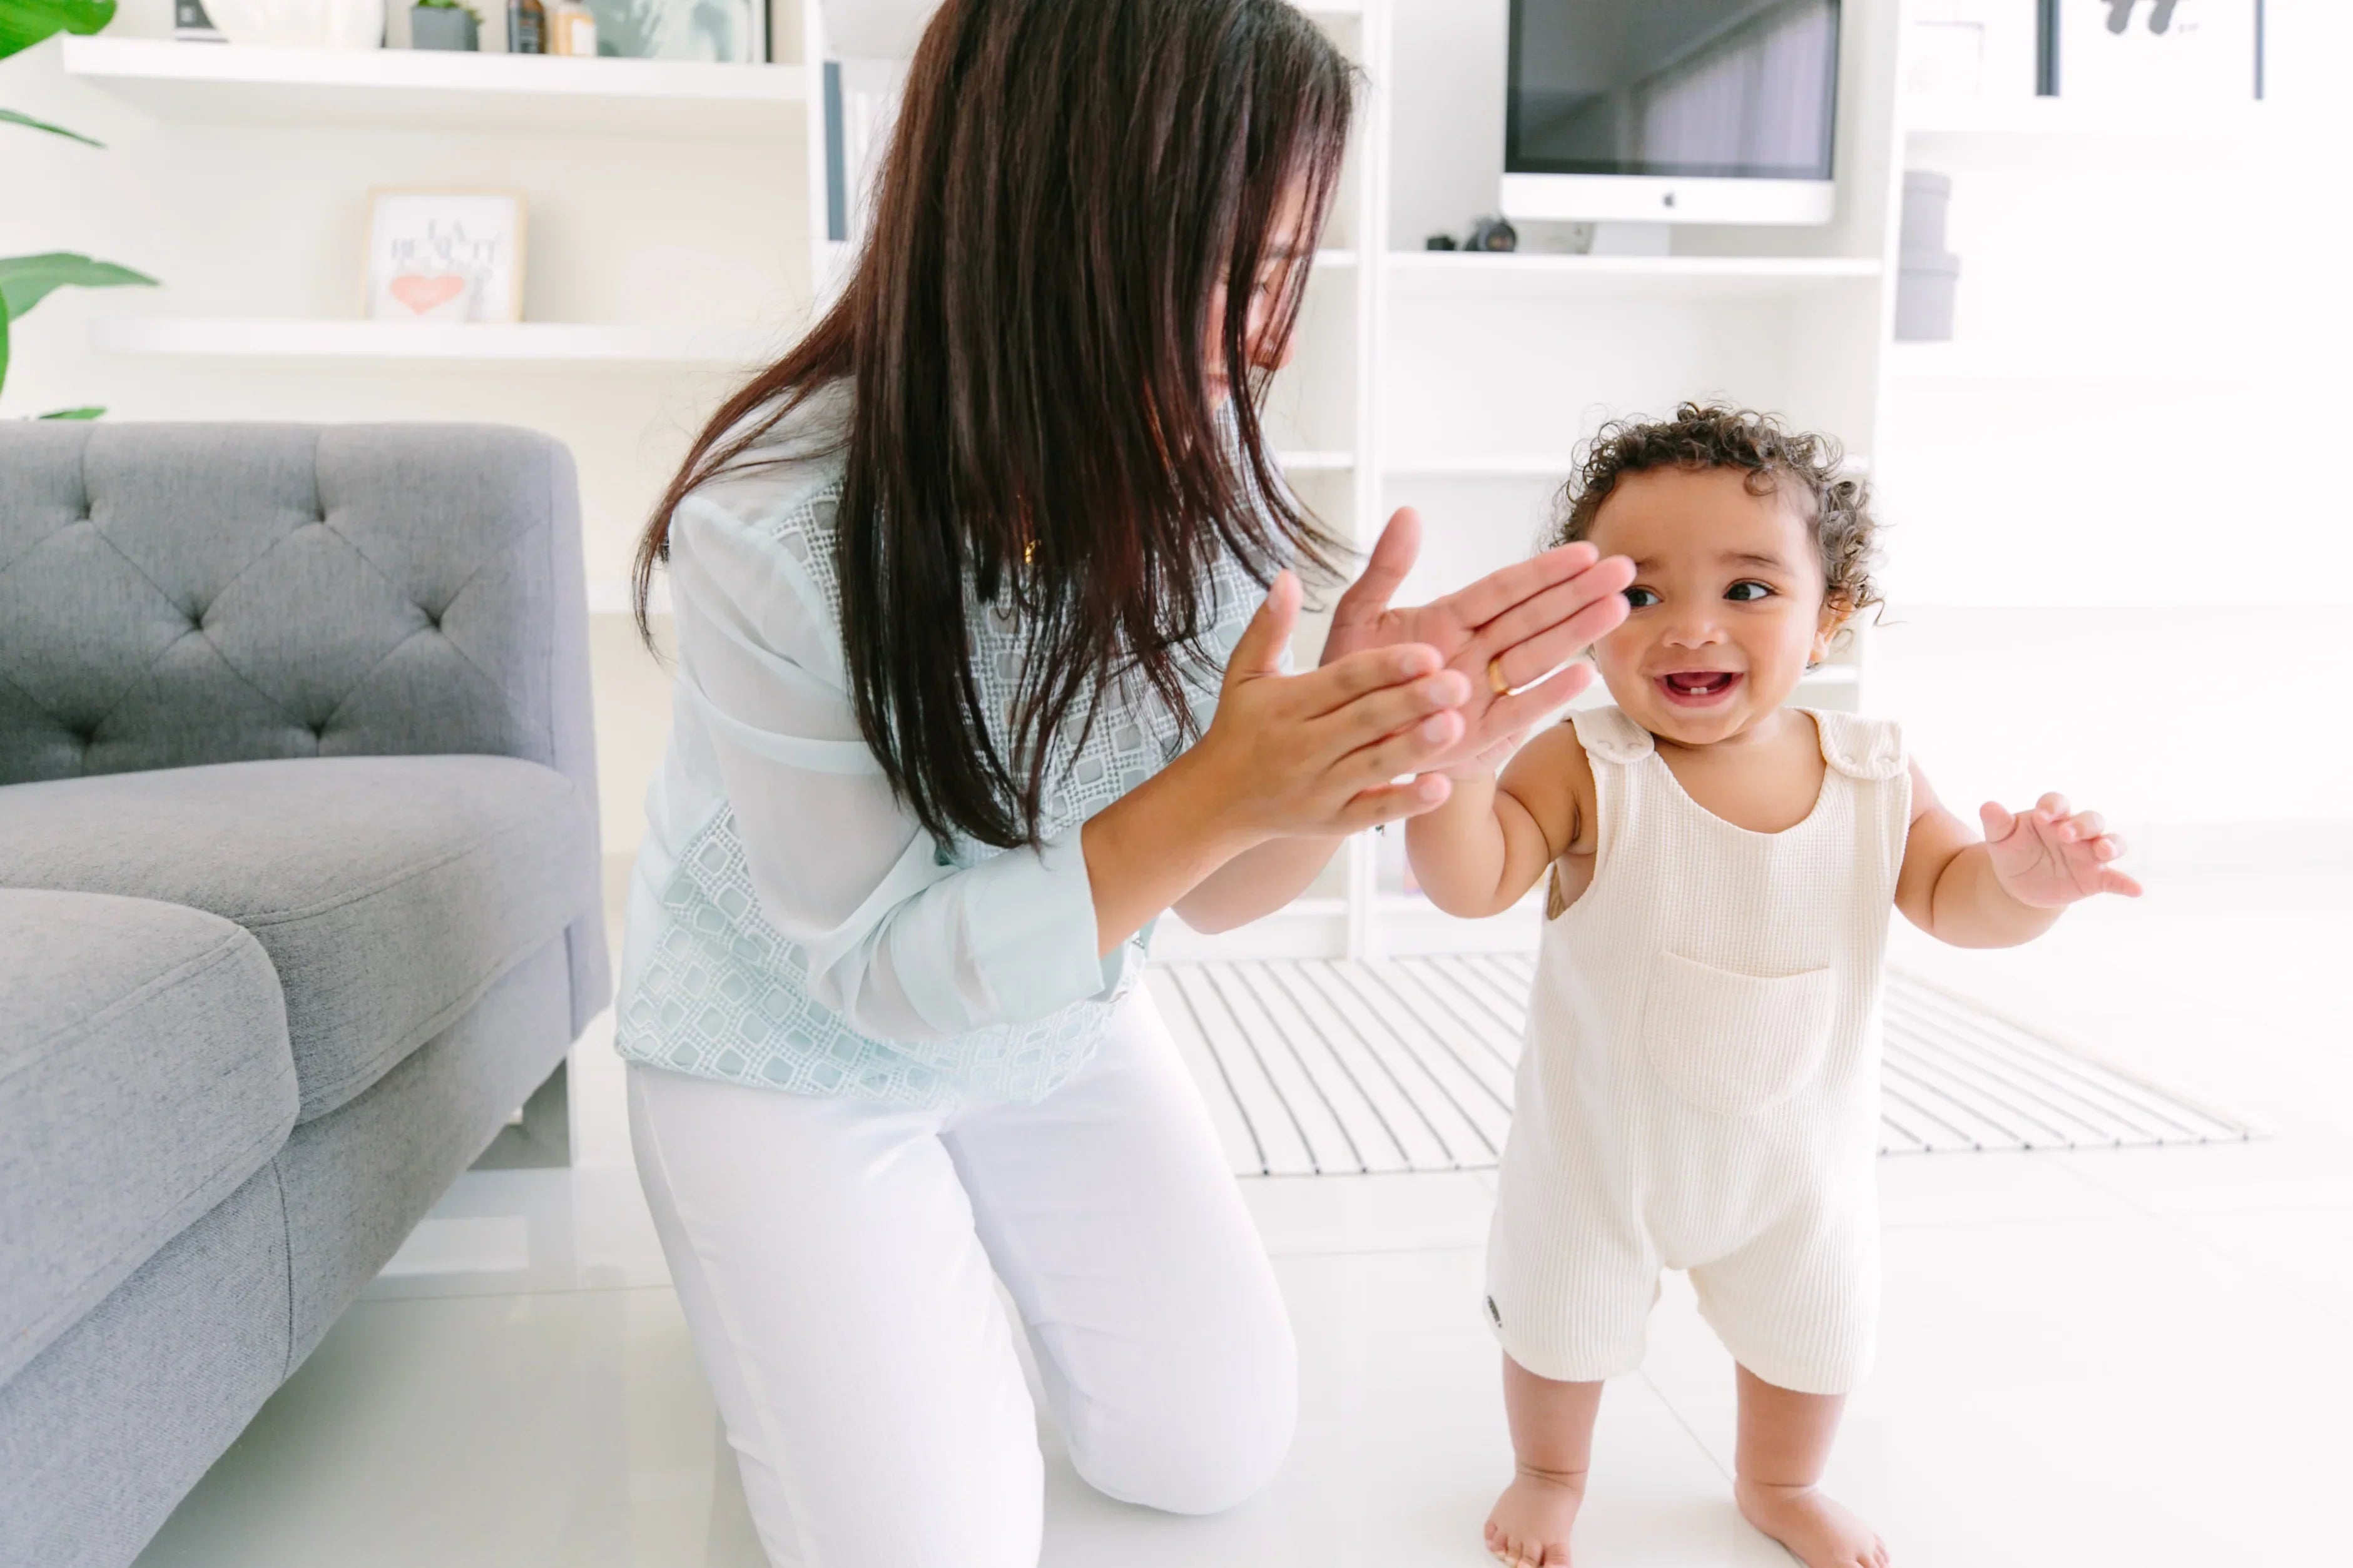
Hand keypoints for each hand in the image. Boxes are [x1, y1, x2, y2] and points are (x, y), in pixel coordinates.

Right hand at [1188, 570, 1470, 840]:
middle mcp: (1304, 746)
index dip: (1385, 667)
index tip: (1428, 652)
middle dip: (1412, 702)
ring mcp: (1320, 787)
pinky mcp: (1332, 821)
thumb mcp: (1244, 674)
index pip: (1343, 681)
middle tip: (1458, 683)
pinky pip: (1371, 813)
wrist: (1217, 803)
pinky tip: (1441, 787)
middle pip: (1366, 720)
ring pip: (1373, 765)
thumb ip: (1269, 626)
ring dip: (1415, 748)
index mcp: (1288, 704)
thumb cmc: (1240, 729)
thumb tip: (1287, 577)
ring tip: (1456, 727)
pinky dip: (1404, 803)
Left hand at [1320, 507, 1632, 773]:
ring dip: (1576, 633)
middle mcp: (1474, 652)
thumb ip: (1384, 569)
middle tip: (1622, 570)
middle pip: (1533, 617)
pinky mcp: (1480, 733)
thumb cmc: (1353, 680)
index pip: (1503, 589)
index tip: (1585, 552)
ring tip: (1615, 608)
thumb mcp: (1357, 619)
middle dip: (1577, 594)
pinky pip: (1519, 710)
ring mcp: (1482, 691)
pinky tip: (1583, 673)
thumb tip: (1408, 513)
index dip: (1543, 571)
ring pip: (1536, 656)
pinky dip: (1549, 694)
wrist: (1346, 744)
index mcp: (1448, 619)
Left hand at [1980, 794, 2143, 906]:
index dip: (2053, 807)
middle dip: (2082, 825)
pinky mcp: (2095, 878)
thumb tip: (1988, 806)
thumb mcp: (2000, 839)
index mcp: (2052, 816)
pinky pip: (2115, 879)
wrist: (2018, 885)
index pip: (2058, 803)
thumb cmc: (2013, 852)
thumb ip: (1997, 822)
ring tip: (2104, 851)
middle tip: (2066, 834)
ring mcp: (2089, 854)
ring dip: (2111, 845)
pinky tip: (2137, 890)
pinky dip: (2126, 883)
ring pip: (2110, 843)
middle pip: (2091, 820)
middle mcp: (2076, 831)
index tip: (2041, 816)